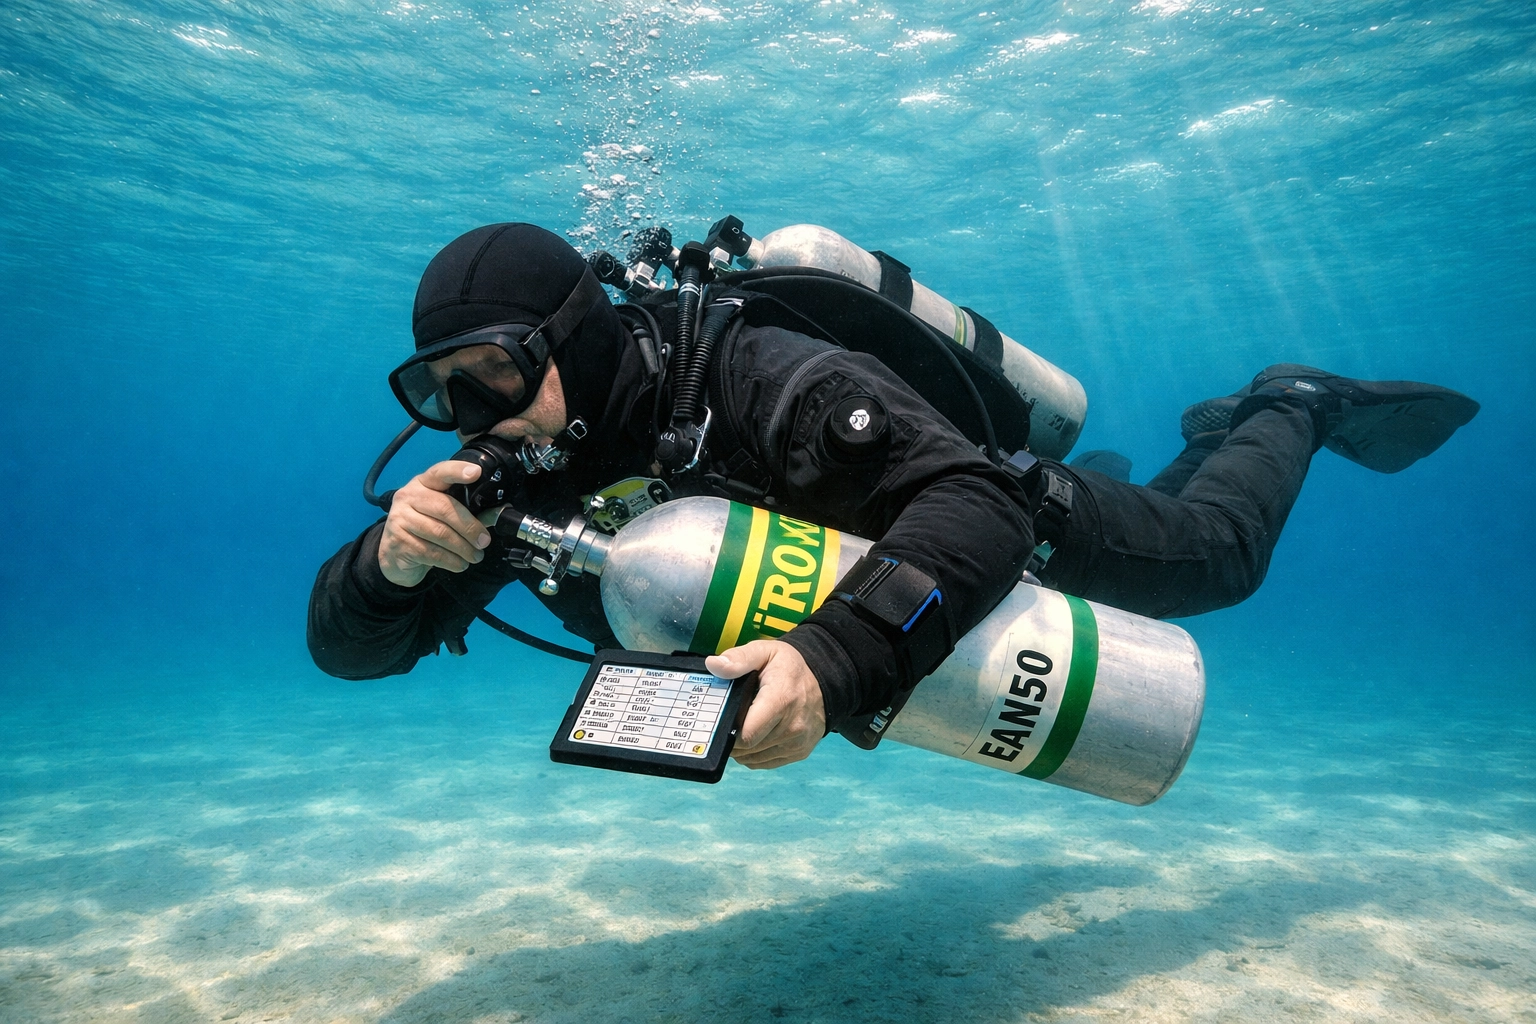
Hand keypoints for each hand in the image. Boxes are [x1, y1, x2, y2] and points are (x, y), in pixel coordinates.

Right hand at [377, 460, 493, 587]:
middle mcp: (408, 496)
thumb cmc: (425, 530)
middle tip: (484, 542)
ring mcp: (400, 518)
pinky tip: (460, 564)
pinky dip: (451, 561)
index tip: (476, 472)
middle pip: (444, 508)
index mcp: (423, 483)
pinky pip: (431, 552)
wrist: (394, 555)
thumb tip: (500, 512)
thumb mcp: (446, 516)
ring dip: (463, 548)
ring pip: (440, 533)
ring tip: (475, 556)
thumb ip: (472, 512)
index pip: (439, 472)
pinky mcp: (399, 541)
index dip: (457, 471)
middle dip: (469, 527)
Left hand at [707, 640, 825, 769]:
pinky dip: (754, 754)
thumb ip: (739, 658)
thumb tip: (713, 665)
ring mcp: (798, 742)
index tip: (722, 719)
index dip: (728, 730)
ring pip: (754, 758)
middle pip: (748, 747)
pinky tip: (754, 737)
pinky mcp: (800, 752)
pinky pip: (765, 763)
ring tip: (741, 727)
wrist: (824, 680)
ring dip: (742, 748)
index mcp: (782, 699)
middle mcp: (793, 726)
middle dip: (732, 738)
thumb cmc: (788, 667)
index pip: (747, 734)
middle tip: (729, 721)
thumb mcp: (765, 651)